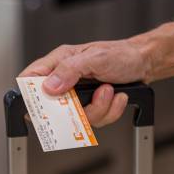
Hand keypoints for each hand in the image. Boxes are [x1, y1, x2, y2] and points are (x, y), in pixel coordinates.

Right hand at [20, 39, 151, 126]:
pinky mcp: (93, 105)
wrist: (144, 62)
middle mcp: (67, 80)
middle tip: (90, 97)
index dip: (29, 94)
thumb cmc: (121, 54)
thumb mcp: (95, 58)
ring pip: (77, 117)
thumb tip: (49, 86)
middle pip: (54, 106)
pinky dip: (110, 111)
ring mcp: (80, 95)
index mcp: (60, 62)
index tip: (40, 106)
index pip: (31, 78)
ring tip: (109, 91)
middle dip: (75, 108)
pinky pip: (95, 120)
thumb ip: (70, 70)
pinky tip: (117, 96)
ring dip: (98, 108)